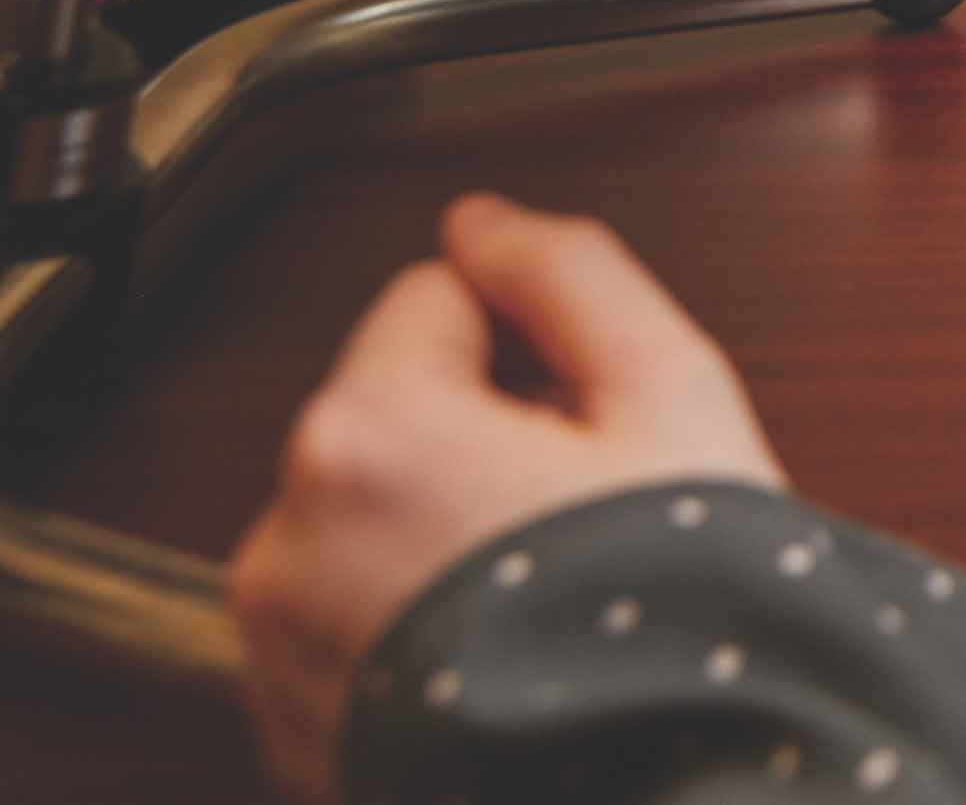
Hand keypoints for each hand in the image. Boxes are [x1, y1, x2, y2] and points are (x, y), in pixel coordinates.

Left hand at [227, 194, 787, 797]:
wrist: (673, 783)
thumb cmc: (677, 608)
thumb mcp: (671, 393)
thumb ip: (571, 274)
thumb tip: (490, 224)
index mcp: (369, 433)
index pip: (433, 295)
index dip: (537, 345)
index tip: (593, 423)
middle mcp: (290, 538)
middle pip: (395, 410)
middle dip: (485, 438)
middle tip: (585, 512)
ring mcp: (279, 644)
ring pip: (372, 515)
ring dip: (446, 527)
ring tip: (549, 588)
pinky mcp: (293, 724)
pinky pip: (350, 620)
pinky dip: (416, 620)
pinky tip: (508, 649)